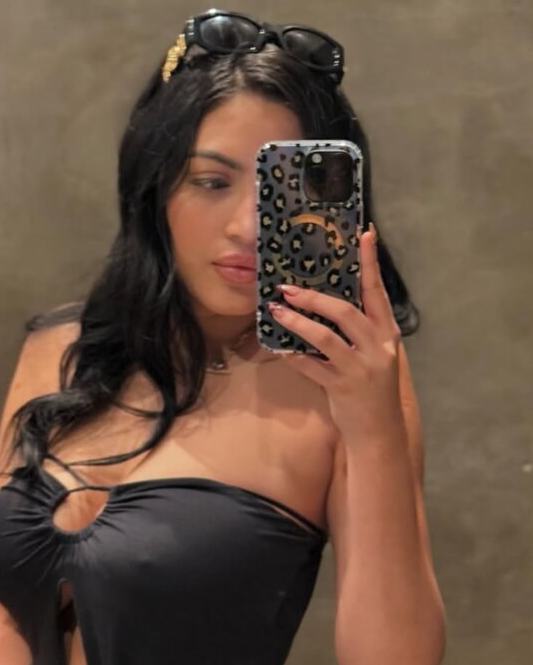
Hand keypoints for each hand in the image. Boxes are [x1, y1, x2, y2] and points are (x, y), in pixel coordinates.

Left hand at [266, 224, 403, 446]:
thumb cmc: (373, 388)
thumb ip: (361, 329)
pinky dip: (293, 355)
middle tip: (287, 288)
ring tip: (277, 311)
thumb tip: (329, 300)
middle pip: (345, 311)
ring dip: (297, 322)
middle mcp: (378, 348)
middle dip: (314, 297)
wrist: (379, 431)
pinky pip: (311, 366)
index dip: (371, 263)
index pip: (378, 292)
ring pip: (325, 337)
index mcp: (388, 334)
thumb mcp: (375, 353)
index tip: (365, 234)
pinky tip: (278, 347)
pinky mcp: (342, 388)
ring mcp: (360, 368)